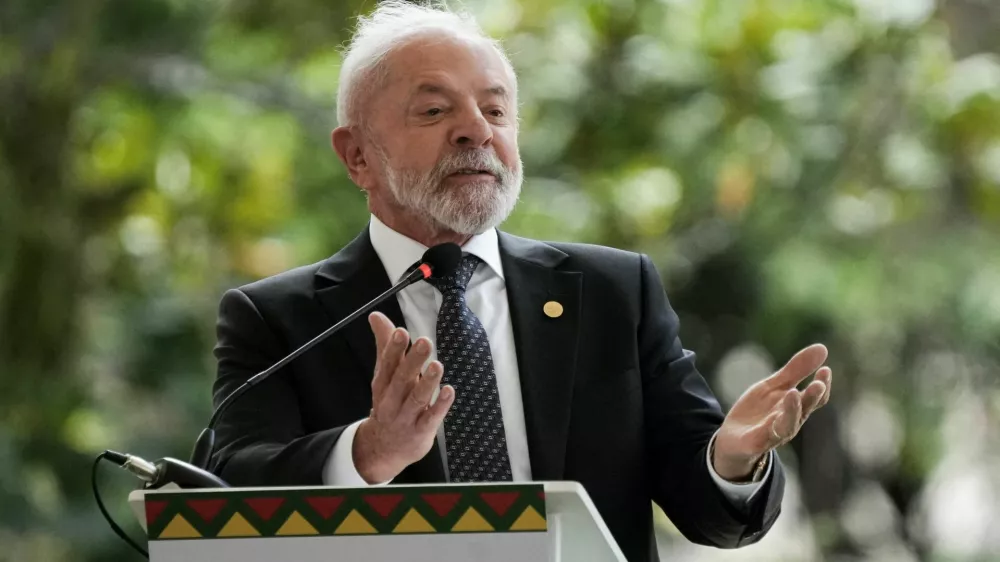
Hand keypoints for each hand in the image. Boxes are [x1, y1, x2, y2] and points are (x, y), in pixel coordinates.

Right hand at [352, 311, 454, 483]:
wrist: (384, 449)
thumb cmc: (389, 402)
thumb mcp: (384, 375)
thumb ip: (385, 345)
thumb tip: (376, 315)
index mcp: (382, 384)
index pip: (386, 365)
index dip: (393, 349)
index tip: (401, 332)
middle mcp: (392, 400)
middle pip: (401, 380)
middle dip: (413, 361)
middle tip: (424, 341)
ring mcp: (406, 417)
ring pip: (417, 399)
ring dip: (427, 382)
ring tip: (437, 365)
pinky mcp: (421, 431)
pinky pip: (432, 418)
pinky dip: (441, 405)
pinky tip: (449, 391)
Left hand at [712, 343, 832, 480]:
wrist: (733, 438)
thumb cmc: (759, 411)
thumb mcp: (775, 386)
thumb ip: (796, 370)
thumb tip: (822, 348)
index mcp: (796, 407)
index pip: (816, 398)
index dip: (823, 385)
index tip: (826, 369)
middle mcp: (790, 421)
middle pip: (805, 410)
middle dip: (812, 397)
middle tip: (819, 384)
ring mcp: (774, 434)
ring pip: (788, 425)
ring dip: (793, 410)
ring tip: (794, 393)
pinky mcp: (757, 443)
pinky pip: (765, 436)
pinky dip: (770, 427)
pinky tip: (771, 417)